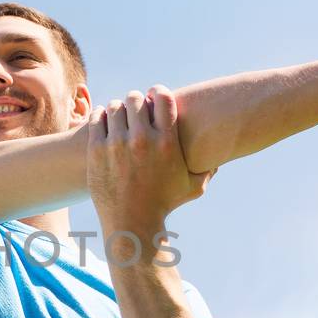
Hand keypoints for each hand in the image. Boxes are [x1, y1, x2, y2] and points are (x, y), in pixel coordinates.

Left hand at [87, 86, 213, 237]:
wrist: (131, 223)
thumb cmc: (164, 204)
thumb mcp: (192, 186)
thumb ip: (208, 168)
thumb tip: (220, 156)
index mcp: (166, 142)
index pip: (162, 97)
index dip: (158, 93)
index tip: (154, 98)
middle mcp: (142, 139)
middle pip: (135, 98)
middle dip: (137, 101)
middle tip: (136, 109)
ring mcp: (117, 144)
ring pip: (115, 107)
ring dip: (119, 109)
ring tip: (121, 117)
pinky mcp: (97, 151)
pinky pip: (97, 120)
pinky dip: (101, 116)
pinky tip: (105, 121)